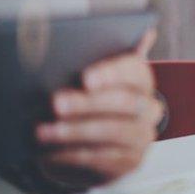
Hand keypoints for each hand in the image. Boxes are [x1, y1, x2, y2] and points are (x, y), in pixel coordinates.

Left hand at [35, 29, 162, 188]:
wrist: (98, 142)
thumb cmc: (91, 102)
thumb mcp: (93, 78)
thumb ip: (103, 56)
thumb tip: (145, 33)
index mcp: (142, 79)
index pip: (134, 71)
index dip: (110, 74)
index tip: (85, 78)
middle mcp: (150, 107)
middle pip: (124, 102)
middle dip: (87, 103)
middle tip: (56, 103)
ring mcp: (144, 136)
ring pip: (114, 131)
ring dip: (75, 131)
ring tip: (44, 131)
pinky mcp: (132, 161)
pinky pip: (104, 158)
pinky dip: (74, 155)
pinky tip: (51, 151)